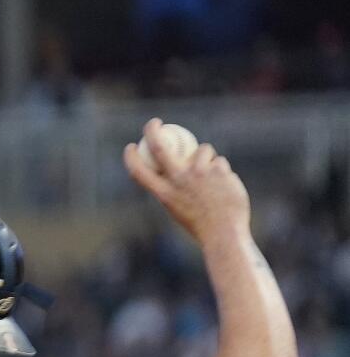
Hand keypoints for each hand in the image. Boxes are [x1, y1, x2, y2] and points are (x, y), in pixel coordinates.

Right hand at [124, 118, 249, 244]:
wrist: (225, 233)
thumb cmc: (200, 224)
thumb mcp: (178, 208)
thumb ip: (173, 187)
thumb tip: (168, 166)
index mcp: (163, 193)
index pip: (139, 171)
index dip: (131, 157)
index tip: (131, 147)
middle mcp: (178, 180)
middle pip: (159, 147)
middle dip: (151, 130)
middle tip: (154, 123)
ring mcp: (199, 173)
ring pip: (202, 150)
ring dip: (206, 157)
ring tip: (212, 178)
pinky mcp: (219, 169)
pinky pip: (219, 162)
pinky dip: (221, 171)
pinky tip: (225, 188)